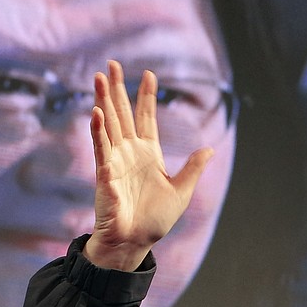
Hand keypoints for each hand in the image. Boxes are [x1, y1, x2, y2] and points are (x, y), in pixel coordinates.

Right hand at [84, 60, 212, 270]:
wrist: (134, 242)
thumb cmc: (154, 221)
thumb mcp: (181, 192)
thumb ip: (192, 168)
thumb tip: (210, 148)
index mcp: (149, 154)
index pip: (146, 118)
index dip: (146, 96)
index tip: (148, 73)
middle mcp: (130, 153)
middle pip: (122, 114)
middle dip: (117, 88)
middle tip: (110, 64)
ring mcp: (115, 161)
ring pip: (108, 124)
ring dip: (103, 100)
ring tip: (98, 77)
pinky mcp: (105, 174)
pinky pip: (101, 149)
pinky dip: (98, 131)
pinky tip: (96, 113)